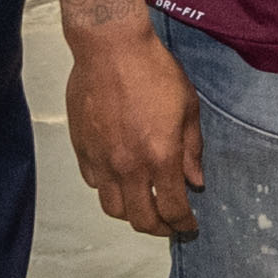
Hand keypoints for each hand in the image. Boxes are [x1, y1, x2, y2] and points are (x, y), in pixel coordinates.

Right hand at [61, 22, 205, 236]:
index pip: (172, 208)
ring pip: (112, 207)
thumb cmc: (154, 71)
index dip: (184, 224)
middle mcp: (128, 166)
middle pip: (140, 219)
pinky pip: (94, 183)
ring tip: (143, 207)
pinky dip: (109, 189)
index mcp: (160, 157)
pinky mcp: (82, 149)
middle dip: (159, 229)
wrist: (111, 48)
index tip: (190, 226)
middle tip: (169, 225)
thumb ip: (191, 149)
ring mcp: (101, 160)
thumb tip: (195, 181)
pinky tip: (120, 180)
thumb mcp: (188, 107)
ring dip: (130, 214)